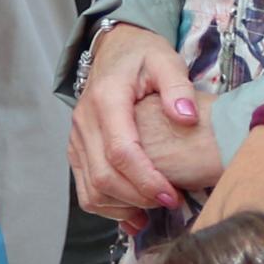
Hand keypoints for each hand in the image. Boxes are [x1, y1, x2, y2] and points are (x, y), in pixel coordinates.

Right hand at [70, 24, 205, 223]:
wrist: (114, 49)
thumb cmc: (143, 55)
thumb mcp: (166, 59)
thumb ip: (178, 87)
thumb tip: (186, 118)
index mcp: (107, 100)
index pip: (121, 151)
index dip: (145, 180)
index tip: (170, 196)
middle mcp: (85, 122)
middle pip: (103, 177)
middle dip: (137, 199)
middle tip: (169, 204)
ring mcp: (77, 139)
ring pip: (91, 189)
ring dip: (122, 208)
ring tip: (153, 212)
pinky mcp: (77, 150)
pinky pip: (85, 188)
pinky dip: (108, 207)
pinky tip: (134, 214)